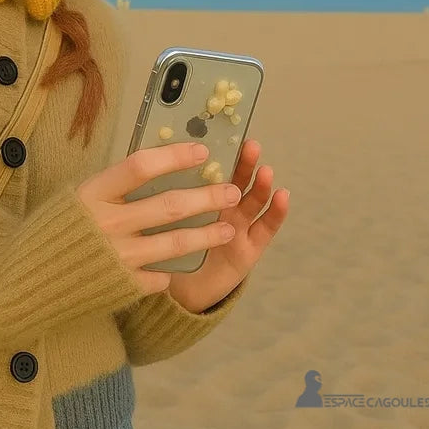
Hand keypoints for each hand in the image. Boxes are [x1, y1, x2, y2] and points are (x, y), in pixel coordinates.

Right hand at [75, 142, 240, 296]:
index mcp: (94, 193)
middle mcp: (107, 223)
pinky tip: (181, 264)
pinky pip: (159, 276)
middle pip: (168, 205)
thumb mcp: (83, 195)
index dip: (174, 157)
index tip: (202, 152)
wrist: (33, 276)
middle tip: (231, 190)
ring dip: (207, 235)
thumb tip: (162, 163)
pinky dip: (171, 270)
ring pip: (175, 243)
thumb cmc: (62, 226)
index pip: (140, 167)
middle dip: (206, 197)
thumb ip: (116, 185)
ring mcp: (117, 257)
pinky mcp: (122, 284)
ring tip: (228, 228)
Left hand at [167, 140, 288, 312]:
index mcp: (196, 195)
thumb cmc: (163, 249)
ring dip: (259, 184)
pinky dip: (276, 212)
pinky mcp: (250, 248)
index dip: (215, 154)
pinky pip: (265, 229)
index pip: (207, 170)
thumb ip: (154, 195)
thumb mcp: (153, 220)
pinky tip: (283, 196)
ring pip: (250, 200)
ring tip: (265, 170)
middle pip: (232, 181)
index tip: (218, 136)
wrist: (179, 291)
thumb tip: (145, 158)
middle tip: (249, 145)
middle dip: (242, 163)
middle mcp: (219, 208)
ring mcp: (237, 226)